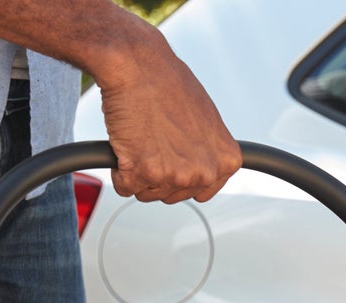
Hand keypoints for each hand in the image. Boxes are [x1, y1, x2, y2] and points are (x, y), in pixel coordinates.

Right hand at [97, 34, 241, 203]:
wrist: (137, 64)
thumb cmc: (167, 83)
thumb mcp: (205, 118)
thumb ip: (207, 149)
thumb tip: (198, 164)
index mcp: (226, 160)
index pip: (204, 190)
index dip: (182, 173)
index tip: (173, 155)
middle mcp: (205, 171)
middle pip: (173, 194)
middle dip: (158, 172)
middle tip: (153, 138)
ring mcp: (175, 175)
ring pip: (148, 192)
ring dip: (137, 170)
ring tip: (141, 135)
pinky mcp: (144, 174)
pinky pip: (124, 187)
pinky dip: (118, 169)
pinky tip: (126, 141)